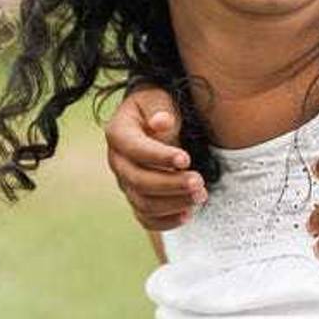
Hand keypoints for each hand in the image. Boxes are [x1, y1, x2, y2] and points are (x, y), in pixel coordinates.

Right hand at [105, 86, 205, 230]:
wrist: (154, 116)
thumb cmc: (158, 105)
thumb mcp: (158, 98)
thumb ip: (160, 108)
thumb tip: (161, 122)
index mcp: (118, 133)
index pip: (134, 149)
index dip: (159, 157)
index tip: (186, 159)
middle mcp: (117, 161)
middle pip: (138, 181)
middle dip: (171, 184)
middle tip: (200, 182)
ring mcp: (125, 182)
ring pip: (143, 203)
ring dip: (174, 203)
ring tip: (201, 195)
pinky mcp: (137, 198)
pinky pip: (146, 218)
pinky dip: (167, 221)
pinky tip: (188, 214)